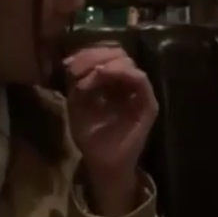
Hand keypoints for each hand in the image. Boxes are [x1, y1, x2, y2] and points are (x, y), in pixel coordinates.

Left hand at [63, 42, 157, 215]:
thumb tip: (74, 61)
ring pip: (128, 62)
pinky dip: (123, 72)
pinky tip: (104, 74)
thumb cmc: (91, 136)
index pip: (104, 55)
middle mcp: (126, 83)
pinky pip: (141, 79)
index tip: (68, 63)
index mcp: (111, 81)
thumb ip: (77, 82)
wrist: (102, 163)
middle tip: (77, 68)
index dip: (87, 53)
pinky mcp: (148, 104)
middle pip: (117, 53)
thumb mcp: (76, 104)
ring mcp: (139, 92)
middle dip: (94, 56)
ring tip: (89, 75)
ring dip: (106, 63)